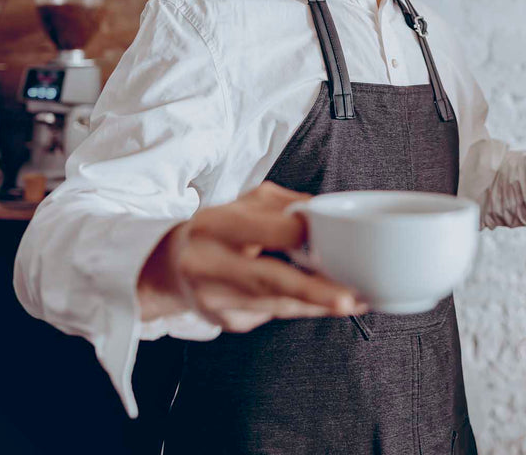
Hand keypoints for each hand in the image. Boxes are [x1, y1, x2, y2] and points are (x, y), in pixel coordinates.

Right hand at [137, 181, 365, 331]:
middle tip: (348, 298)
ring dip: (318, 303)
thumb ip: (284, 206)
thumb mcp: (244, 204)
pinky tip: (325, 304)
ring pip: (275, 304)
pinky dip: (303, 308)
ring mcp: (214, 298)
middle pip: (265, 279)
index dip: (295, 234)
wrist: (171, 267)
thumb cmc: (218, 229)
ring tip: (353, 300)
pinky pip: (273, 314)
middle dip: (311, 291)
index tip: (332, 236)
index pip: (259, 230)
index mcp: (213, 224)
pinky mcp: (226, 321)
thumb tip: (327, 214)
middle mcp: (208, 263)